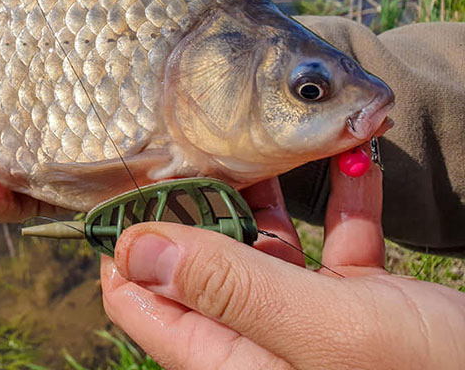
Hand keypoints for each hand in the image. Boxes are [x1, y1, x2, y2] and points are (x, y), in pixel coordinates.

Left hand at [101, 158, 464, 369]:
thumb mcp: (320, 327)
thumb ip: (227, 287)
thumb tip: (132, 248)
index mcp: (230, 360)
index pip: (143, 303)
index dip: (127, 243)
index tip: (131, 179)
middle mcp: (259, 340)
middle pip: (202, 261)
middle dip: (206, 200)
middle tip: (204, 137)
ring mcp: (309, 320)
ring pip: (268, 243)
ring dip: (277, 191)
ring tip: (277, 138)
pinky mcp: (359, 303)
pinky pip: (336, 243)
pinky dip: (345, 203)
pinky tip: (355, 161)